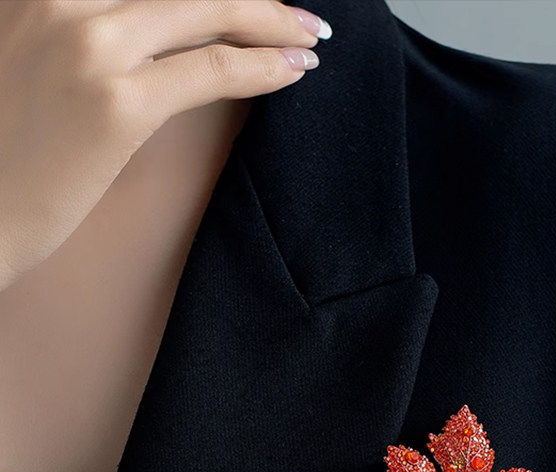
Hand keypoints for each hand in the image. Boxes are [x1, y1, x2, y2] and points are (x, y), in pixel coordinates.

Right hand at [0, 0, 327, 290]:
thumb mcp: (30, 64)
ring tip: (309, 35)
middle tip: (295, 14)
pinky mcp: (116, 103)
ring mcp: (86, 45)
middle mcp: (57, 0)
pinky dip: (263, 67)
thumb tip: (154, 41)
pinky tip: (296, 69)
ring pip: (205, 10)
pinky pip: (211, 71)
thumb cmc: (3, 156)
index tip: (244, 3)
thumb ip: (79, 35)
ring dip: (269, 21)